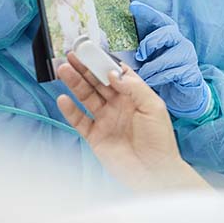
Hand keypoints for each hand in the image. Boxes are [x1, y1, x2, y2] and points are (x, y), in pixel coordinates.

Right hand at [56, 52, 208, 191]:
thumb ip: (134, 87)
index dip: (104, 62)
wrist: (154, 171)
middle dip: (85, 68)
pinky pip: (79, 120)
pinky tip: (63, 98)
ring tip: (64, 69)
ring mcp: (106, 120)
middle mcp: (119, 105)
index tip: (92, 51)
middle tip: (72, 55)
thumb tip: (113, 73)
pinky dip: (70, 110)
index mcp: (134, 96)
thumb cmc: (160, 139)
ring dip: (75, 83)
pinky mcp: (95, 136)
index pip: (117, 74)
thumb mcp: (153, 106)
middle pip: (98, 83)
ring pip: (86, 97)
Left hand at [130, 1, 209, 118]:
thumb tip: (112, 48)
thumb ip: (137, 53)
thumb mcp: (148, 61)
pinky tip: (152, 81)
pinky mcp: (191, 72)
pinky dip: (161, 77)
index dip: (148, 13)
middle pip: (168, 32)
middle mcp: (179, 43)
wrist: (183, 93)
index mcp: (167, 36)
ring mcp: (187, 57)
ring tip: (142, 73)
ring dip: (154, 65)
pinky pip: (175, 72)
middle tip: (140, 53)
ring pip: (171, 56)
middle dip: (152, 41)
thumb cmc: (163, 74)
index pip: (159, 20)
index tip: (134, 7)